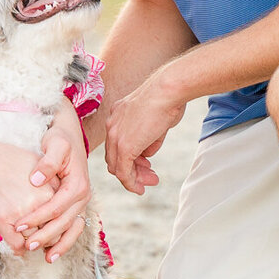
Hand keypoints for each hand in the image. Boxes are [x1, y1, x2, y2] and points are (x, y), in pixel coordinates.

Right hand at [0, 124, 54, 249]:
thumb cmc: (5, 159)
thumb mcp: (37, 163)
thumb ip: (53, 181)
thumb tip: (61, 197)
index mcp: (50, 191)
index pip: (63, 218)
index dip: (57, 224)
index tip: (50, 226)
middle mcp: (39, 204)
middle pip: (52, 233)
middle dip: (46, 236)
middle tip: (39, 235)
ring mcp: (21, 214)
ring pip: (35, 241)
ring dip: (32, 242)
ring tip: (26, 237)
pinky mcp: (2, 222)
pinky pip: (18, 246)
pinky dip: (19, 248)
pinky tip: (15, 240)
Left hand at [15, 102, 91, 261]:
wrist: (70, 135)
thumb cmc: (60, 140)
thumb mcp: (55, 145)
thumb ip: (47, 163)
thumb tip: (35, 181)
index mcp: (77, 184)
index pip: (56, 207)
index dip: (37, 218)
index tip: (19, 225)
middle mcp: (83, 196)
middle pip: (65, 222)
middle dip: (46, 236)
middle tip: (27, 246)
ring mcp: (81, 202)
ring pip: (73, 229)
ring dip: (60, 245)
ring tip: (45, 258)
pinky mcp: (76, 204)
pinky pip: (73, 226)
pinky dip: (64, 240)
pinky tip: (52, 250)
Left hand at [104, 73, 184, 194]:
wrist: (167, 90)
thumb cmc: (167, 99)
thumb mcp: (155, 121)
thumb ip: (148, 139)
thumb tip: (147, 153)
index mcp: (118, 115)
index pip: (117, 143)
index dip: (131, 157)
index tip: (146, 164)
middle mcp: (112, 125)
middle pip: (115, 156)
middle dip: (132, 169)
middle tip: (149, 177)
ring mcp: (115, 136)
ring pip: (117, 166)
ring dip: (133, 178)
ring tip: (149, 183)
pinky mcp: (124, 146)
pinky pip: (123, 171)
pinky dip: (131, 183)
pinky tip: (140, 188)